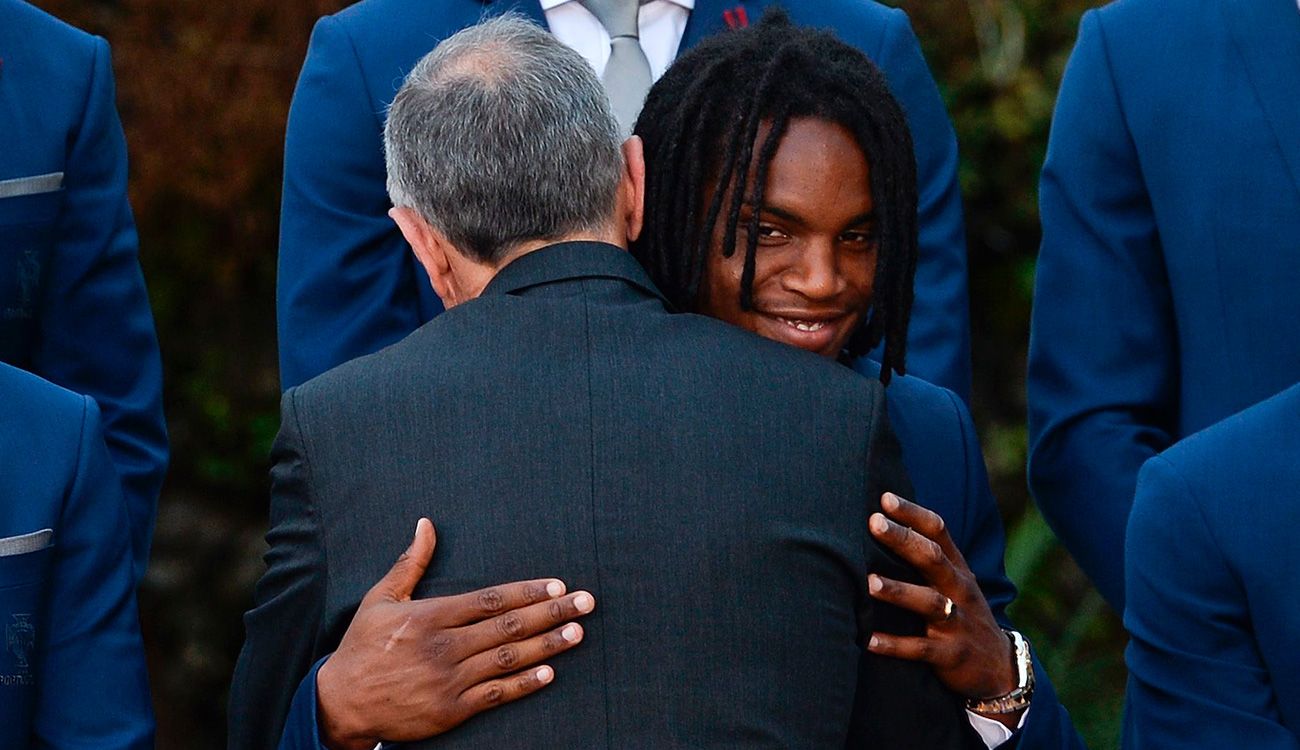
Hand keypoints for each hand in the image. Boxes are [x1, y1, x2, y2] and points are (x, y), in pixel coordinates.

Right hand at [316, 518, 595, 749]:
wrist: (340, 703)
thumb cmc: (362, 646)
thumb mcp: (380, 599)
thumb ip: (410, 563)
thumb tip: (426, 524)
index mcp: (431, 616)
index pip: (490, 600)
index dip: (527, 592)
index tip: (557, 584)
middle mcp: (444, 646)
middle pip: (508, 626)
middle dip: (551, 612)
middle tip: (585, 603)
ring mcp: (449, 680)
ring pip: (508, 658)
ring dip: (547, 646)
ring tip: (577, 633)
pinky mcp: (451, 710)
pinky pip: (495, 695)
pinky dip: (523, 684)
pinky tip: (549, 674)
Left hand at [865, 493, 1021, 726]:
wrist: (997, 667)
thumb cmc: (961, 613)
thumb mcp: (954, 582)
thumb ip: (926, 557)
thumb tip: (882, 524)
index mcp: (958, 569)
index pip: (938, 532)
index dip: (913, 513)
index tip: (885, 498)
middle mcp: (959, 590)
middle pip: (932, 559)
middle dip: (903, 540)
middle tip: (874, 523)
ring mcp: (957, 622)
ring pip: (929, 603)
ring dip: (899, 592)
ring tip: (870, 583)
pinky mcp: (951, 655)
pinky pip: (921, 649)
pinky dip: (895, 645)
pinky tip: (869, 640)